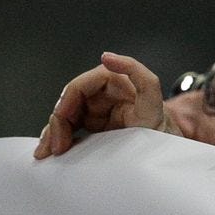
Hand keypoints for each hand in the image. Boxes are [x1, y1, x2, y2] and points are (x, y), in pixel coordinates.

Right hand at [34, 52, 170, 157]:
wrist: (167, 158)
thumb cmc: (162, 128)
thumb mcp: (153, 98)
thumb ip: (138, 72)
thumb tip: (106, 57)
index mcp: (111, 81)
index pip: (78, 88)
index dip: (65, 104)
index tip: (61, 123)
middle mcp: (101, 96)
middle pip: (68, 105)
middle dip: (56, 125)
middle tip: (55, 148)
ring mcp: (97, 115)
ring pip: (65, 121)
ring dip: (53, 136)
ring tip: (47, 154)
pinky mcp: (95, 132)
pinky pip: (71, 134)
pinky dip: (60, 143)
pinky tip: (52, 156)